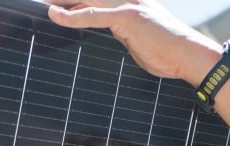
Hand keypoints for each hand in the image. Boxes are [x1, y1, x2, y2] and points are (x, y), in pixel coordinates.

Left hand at [45, 0, 220, 84]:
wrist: (190, 56)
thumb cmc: (169, 54)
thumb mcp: (140, 42)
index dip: (74, 2)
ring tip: (39, 2)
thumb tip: (117, 37)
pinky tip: (54, 15)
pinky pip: (93, 14)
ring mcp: (127, 5)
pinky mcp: (127, 16)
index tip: (55, 3)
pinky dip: (72, 15)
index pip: (94, 0)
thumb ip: (125, 35)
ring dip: (60, 1)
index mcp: (129, 4)